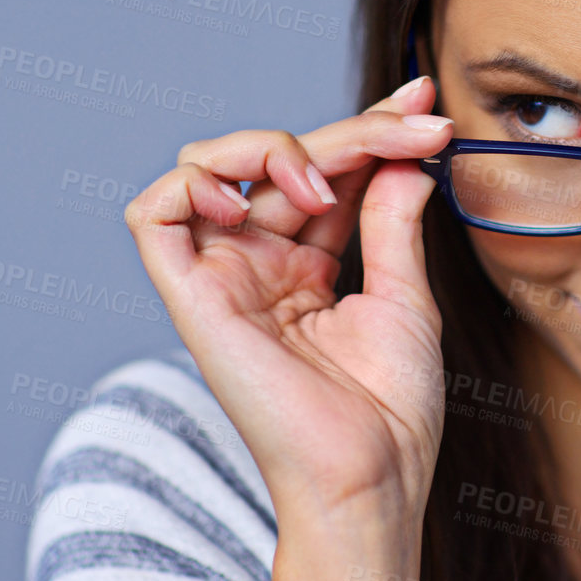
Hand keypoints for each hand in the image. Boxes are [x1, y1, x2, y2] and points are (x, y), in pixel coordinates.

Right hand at [124, 77, 454, 534]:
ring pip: (209, 165)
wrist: (371, 477)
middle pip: (278, 159)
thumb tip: (405, 154)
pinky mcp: (193, 300)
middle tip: (419, 126)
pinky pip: (155, 216)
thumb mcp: (403, 296)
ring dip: (270, 147)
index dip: (369, 128)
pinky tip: (258, 201)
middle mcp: (256, 266)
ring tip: (328, 182)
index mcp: (303, 267)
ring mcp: (222, 279)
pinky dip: (195, 185)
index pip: (323, 172)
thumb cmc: (389, 411)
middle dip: (353, 130)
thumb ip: (392, 219)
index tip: (426, 104)